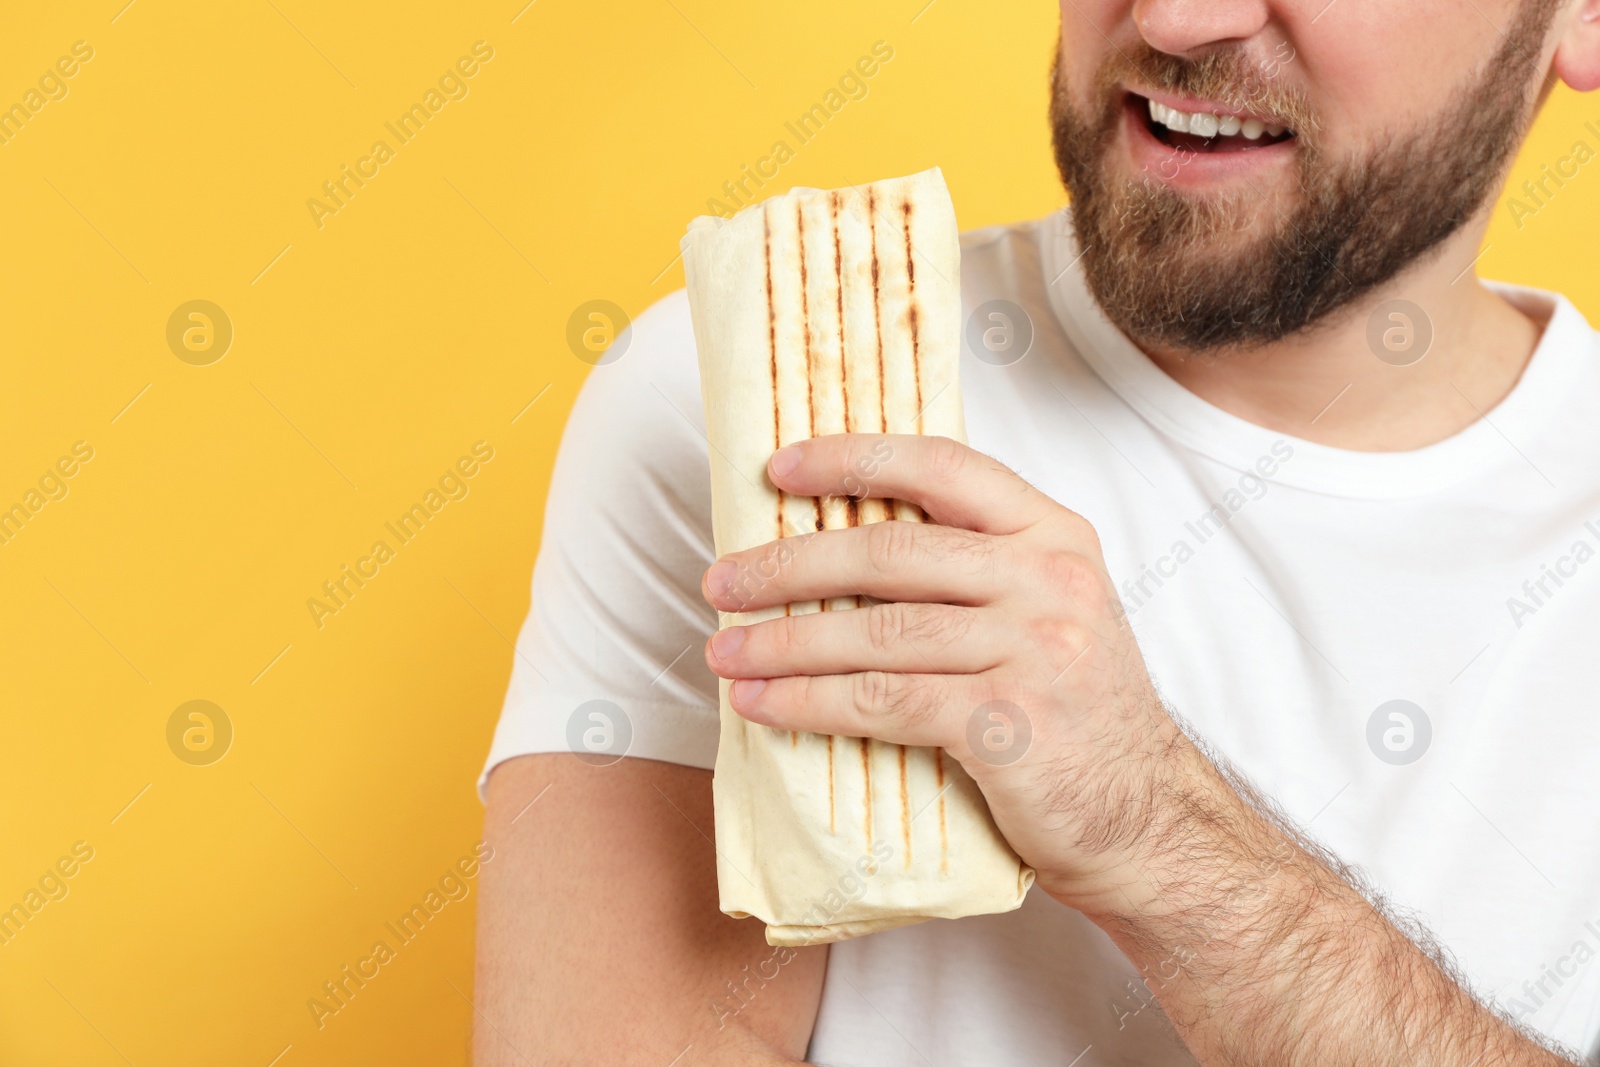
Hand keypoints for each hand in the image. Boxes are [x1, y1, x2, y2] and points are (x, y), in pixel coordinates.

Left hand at [699, 433, 1211, 915]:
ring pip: (875, 632)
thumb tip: (843, 546)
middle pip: (889, 550)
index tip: (779, 469)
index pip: (941, 466)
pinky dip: (810, 703)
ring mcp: (1032, 647)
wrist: (1145, 816)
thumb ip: (975, 568)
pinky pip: (882, 702)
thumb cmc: (1076, 714)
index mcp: (1054, 533)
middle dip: (789, 564)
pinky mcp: (1006, 720)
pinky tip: (766, 706)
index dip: (851, 458)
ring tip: (725, 653)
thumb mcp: (1049, 611)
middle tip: (723, 580)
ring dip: (783, 643)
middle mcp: (1048, 577)